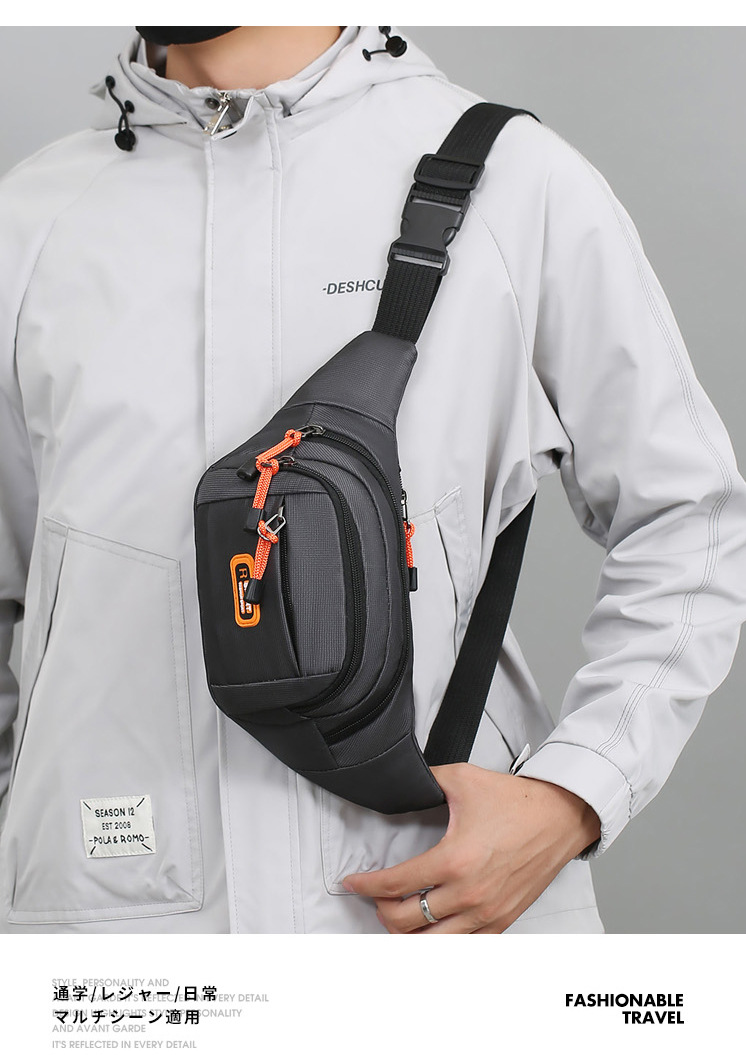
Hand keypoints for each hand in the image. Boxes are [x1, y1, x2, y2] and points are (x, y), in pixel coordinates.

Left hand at [342, 762, 600, 932]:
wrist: (559, 817)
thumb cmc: (517, 801)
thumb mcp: (461, 779)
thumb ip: (425, 781)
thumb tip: (401, 781)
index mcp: (454, 860)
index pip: (395, 885)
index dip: (366, 886)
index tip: (353, 883)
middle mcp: (468, 894)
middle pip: (406, 922)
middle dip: (381, 911)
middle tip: (375, 897)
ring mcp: (486, 913)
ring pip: (432, 943)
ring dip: (407, 933)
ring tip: (397, 915)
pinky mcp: (501, 921)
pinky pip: (463, 947)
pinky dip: (440, 941)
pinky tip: (430, 930)